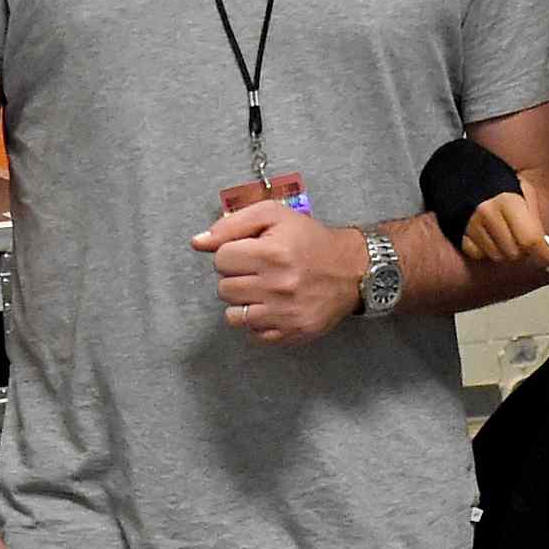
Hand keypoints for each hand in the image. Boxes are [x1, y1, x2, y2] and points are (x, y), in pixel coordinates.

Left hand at [192, 204, 364, 343]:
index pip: (221, 259)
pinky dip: (257, 321)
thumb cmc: (309, 240)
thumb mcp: (274, 215)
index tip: (250, 251)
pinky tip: (272, 306)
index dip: (232, 252)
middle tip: (259, 269)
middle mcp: (278, 285)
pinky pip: (252, 333)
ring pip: (233, 315)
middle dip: (237, 276)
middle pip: (224, 288)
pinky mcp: (291, 332)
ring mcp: (285, 313)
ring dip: (244, 301)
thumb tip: (197, 242)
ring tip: (263, 288)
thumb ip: (232, 224)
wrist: (351, 269)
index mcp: (272, 253)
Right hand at [462, 180, 548, 278]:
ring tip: (503, 232)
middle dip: (523, 250)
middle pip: (514, 253)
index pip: (530, 239)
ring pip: (497, 257)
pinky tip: (486, 234)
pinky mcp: (458, 234)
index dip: (544, 255)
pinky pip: (478, 255)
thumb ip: (535, 218)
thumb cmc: (498, 182)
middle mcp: (488, 214)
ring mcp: (470, 225)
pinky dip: (485, 250)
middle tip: (521, 236)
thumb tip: (548, 247)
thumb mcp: (523, 190)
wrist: (463, 174)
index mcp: (508, 200)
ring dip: (504, 251)